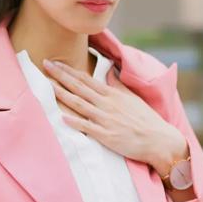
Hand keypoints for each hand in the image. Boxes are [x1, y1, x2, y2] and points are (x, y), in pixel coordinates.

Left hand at [43, 59, 188, 173]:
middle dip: (60, 76)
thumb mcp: (132, 97)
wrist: (158, 139)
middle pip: (79, 87)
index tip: (54, 63)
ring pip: (80, 104)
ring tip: (48, 85)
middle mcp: (107, 104)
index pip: (86, 79)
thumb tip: (108, 71)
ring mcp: (106, 119)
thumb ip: (117, 85)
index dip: (68, 70)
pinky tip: (62, 116)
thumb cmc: (145, 119)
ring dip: (63, 94)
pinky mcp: (106, 135)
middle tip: (45, 65)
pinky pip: (88, 127)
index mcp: (112, 94)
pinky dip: (75, 122)